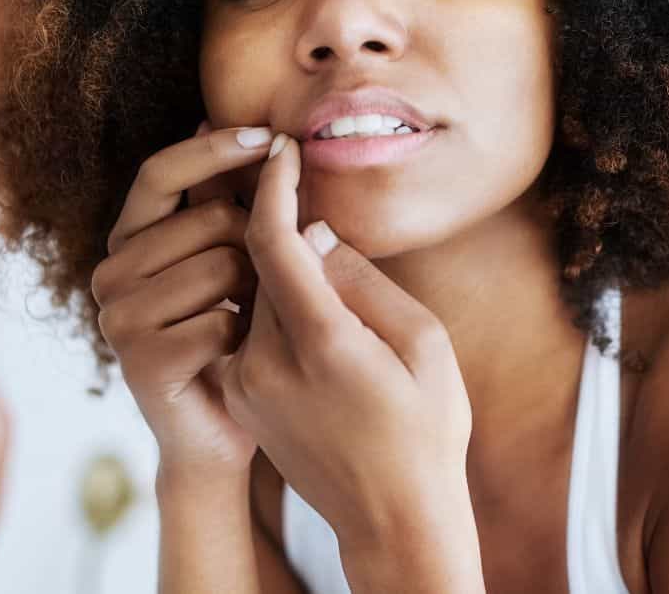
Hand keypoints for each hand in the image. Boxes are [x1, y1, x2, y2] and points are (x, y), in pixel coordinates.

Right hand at [92, 121, 271, 476]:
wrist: (220, 433)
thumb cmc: (233, 335)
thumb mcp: (227, 260)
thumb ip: (219, 200)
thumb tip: (212, 118)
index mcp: (126, 242)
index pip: (159, 173)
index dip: (214, 149)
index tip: (270, 136)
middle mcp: (109, 275)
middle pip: (210, 220)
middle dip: (259, 243)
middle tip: (265, 284)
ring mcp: (117, 320)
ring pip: (222, 266)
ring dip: (259, 291)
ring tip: (254, 320)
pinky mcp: (139, 362)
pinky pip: (223, 319)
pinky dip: (250, 335)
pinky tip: (243, 353)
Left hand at [222, 134, 475, 553]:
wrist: (393, 518)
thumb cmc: (426, 429)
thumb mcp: (424, 343)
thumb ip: (364, 279)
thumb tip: (317, 234)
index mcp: (319, 342)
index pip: (273, 240)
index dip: (274, 188)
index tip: (284, 151)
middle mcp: (267, 362)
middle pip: (262, 266)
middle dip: (287, 232)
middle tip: (314, 203)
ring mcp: (247, 385)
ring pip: (256, 298)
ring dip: (286, 277)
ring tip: (332, 283)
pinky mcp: (242, 400)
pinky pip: (251, 332)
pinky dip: (276, 311)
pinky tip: (315, 319)